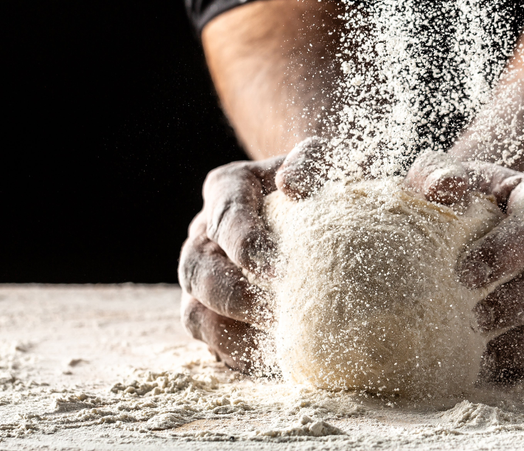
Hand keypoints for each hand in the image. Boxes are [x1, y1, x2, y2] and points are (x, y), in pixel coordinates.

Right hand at [178, 138, 326, 371]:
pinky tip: (276, 363)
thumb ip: (311, 162)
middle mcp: (207, 234)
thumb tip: (292, 185)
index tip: (278, 269)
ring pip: (194, 312)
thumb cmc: (329, 182)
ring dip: (230, 334)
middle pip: (196, 269)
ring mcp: (207, 278)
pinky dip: (240, 356)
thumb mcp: (327, 160)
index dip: (244, 245)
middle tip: (276, 314)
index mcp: (228, 190)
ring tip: (274, 346)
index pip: (223, 216)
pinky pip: (214, 345)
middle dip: (232, 296)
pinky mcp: (219, 315)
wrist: (329, 207)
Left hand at [405, 152, 523, 382]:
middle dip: (520, 303)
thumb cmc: (449, 200)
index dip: (508, 249)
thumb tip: (441, 187)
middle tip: (471, 318)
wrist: (460, 228)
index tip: (463, 273)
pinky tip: (488, 369)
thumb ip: (438, 173)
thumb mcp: (440, 176)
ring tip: (479, 350)